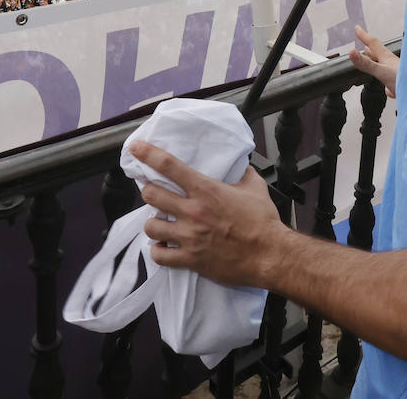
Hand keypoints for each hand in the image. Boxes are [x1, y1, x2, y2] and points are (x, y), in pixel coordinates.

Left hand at [129, 140, 290, 289]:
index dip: (148, 154)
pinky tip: (165, 247)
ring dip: (154, 223)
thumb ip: (242, 172)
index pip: (169, 166)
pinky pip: (160, 256)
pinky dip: (159, 251)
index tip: (136, 147)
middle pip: (151, 194)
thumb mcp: (254, 187)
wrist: (270, 254)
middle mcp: (193, 211)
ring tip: (161, 223)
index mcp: (206, 190)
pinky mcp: (190, 259)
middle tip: (155, 193)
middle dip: (150, 191)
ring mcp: (189, 237)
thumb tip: (238, 164)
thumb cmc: (263, 222)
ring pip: (151, 226)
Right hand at [348, 25, 398, 97]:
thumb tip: (352, 52)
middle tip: (364, 44)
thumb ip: (366, 64)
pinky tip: (390, 91)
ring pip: (386, 68)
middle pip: (379, 54)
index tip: (357, 28)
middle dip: (371, 49)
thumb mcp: (381, 71)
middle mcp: (392, 64)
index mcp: (387, 58)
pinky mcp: (402, 85)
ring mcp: (398, 74)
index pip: (373, 43)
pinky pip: (393, 84)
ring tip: (374, 62)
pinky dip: (389, 86)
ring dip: (379, 65)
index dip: (364, 35)